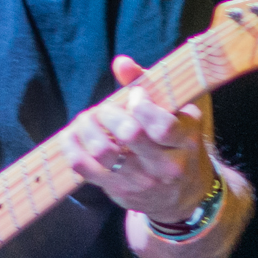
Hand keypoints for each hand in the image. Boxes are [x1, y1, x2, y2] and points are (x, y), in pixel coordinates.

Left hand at [60, 55, 215, 224]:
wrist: (183, 194)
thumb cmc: (179, 142)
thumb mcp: (180, 111)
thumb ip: (150, 83)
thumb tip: (121, 63)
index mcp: (186, 141)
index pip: (162, 126)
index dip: (141, 105)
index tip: (134, 96)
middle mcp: (165, 166)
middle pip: (129, 134)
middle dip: (109, 112)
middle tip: (105, 109)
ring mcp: (140, 181)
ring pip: (102, 151)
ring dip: (87, 127)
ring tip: (88, 119)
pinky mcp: (118, 190)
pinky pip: (84, 167)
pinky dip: (72, 146)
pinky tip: (72, 134)